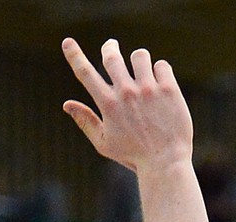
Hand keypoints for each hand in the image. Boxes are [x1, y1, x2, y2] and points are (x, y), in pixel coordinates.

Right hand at [62, 38, 191, 173]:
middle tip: (111, 47)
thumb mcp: (105, 144)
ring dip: (138, 61)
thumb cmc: (134, 157)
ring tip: (142, 71)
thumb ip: (86, 121)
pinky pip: (161, 65)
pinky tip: (161, 85)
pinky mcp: (169, 90)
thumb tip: (66, 104)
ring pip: (139, 55)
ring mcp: (148, 90)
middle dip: (109, 48)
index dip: (74, 55)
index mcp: (108, 105)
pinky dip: (160, 72)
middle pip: (111, 55)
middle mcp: (127, 93)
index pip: (85, 73)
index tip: (67, 42)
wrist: (167, 165)